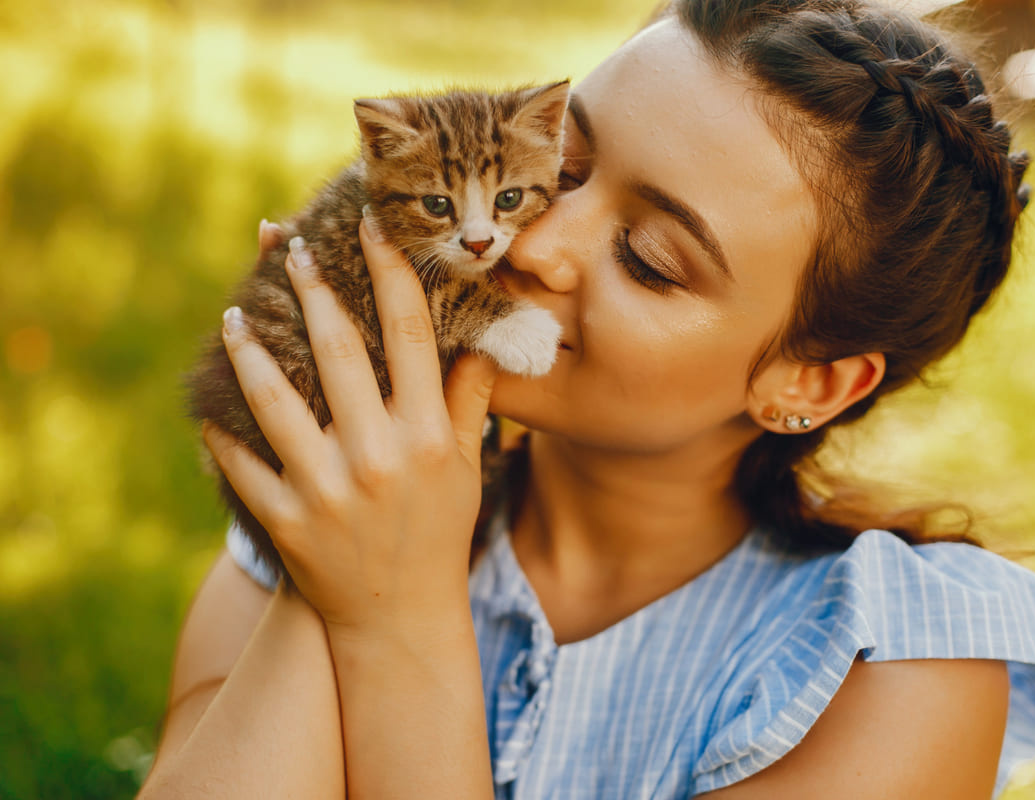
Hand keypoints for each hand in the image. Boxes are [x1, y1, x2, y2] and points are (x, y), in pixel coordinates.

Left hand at [203, 211, 497, 640]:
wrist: (400, 618)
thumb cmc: (439, 531)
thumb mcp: (466, 467)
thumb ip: (471, 399)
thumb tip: (482, 336)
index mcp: (428, 435)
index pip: (409, 333)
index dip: (388, 270)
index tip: (369, 224)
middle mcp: (380, 456)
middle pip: (339, 350)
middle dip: (312, 289)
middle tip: (289, 249)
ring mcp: (329, 491)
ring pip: (275, 400)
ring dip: (249, 349)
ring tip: (233, 314)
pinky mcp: (287, 522)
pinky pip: (241, 464)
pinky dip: (220, 430)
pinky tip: (208, 399)